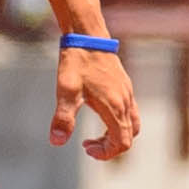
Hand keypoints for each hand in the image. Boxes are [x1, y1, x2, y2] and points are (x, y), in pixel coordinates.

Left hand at [52, 42, 140, 161]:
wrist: (87, 35)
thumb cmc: (76, 62)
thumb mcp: (66, 91)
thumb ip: (63, 119)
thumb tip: (57, 141)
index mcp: (114, 107)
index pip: (121, 143)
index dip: (106, 153)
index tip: (86, 148)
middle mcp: (125, 101)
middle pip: (129, 137)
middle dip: (110, 147)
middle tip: (87, 145)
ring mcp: (127, 92)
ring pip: (132, 124)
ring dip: (116, 135)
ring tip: (95, 135)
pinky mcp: (125, 85)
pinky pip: (130, 111)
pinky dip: (119, 122)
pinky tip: (100, 113)